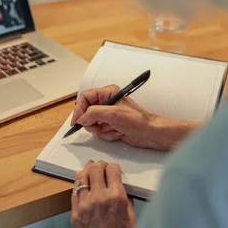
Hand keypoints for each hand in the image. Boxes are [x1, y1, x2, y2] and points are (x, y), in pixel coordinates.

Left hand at [71, 161, 138, 227]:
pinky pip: (74, 192)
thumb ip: (123, 194)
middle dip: (99, 165)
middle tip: (101, 167)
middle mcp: (99, 198)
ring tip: (90, 171)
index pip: (112, 169)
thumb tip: (116, 182)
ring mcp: (85, 206)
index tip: (113, 169)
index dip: (113, 167)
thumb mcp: (131, 212)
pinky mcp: (75, 213)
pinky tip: (82, 183)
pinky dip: (79, 185)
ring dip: (87, 171)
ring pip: (81, 177)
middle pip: (95, 169)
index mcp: (117, 197)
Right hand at [72, 85, 198, 149]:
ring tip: (113, 129)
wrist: (149, 133)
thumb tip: (82, 118)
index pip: (86, 97)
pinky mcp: (111, 124)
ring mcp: (108, 114)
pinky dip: (107, 134)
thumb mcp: (113, 114)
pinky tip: (118, 132)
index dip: (80, 110)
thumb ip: (93, 113)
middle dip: (92, 123)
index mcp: (108, 92)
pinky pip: (100, 130)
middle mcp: (107, 102)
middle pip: (87, 112)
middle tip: (98, 127)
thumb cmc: (138, 120)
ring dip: (101, 130)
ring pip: (93, 123)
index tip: (77, 121)